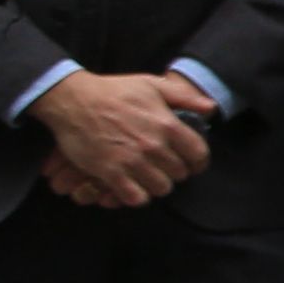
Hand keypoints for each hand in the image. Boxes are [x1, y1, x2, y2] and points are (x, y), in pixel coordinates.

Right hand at [33, 69, 212, 209]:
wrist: (72, 100)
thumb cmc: (113, 91)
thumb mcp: (151, 85)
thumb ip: (184, 97)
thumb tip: (211, 108)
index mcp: (167, 124)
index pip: (198, 154)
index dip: (198, 162)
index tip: (192, 164)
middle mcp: (153, 145)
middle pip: (179, 174)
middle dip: (175, 172)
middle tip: (164, 168)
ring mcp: (132, 160)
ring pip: (161, 188)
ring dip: (157, 185)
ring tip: (149, 177)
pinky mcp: (110, 172)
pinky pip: (135, 197)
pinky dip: (137, 196)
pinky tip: (132, 186)